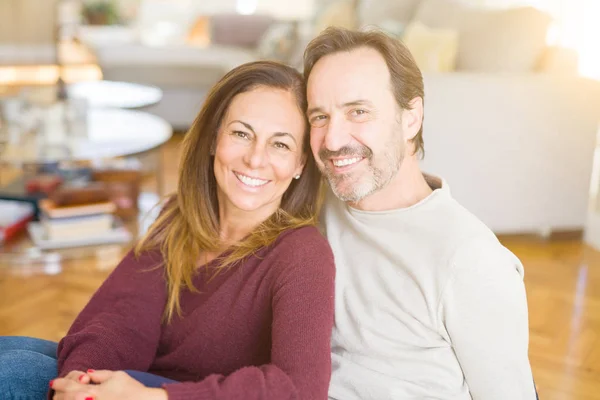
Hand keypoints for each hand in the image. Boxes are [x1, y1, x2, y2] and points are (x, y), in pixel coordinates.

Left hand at [53, 370, 167, 399]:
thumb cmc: (132, 390)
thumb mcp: (118, 376)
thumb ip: (100, 374)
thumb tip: (87, 373)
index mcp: (92, 390)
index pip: (69, 386)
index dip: (59, 383)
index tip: (53, 382)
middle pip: (65, 399)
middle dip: (58, 395)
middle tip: (55, 393)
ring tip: (62, 398)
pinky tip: (79, 399)